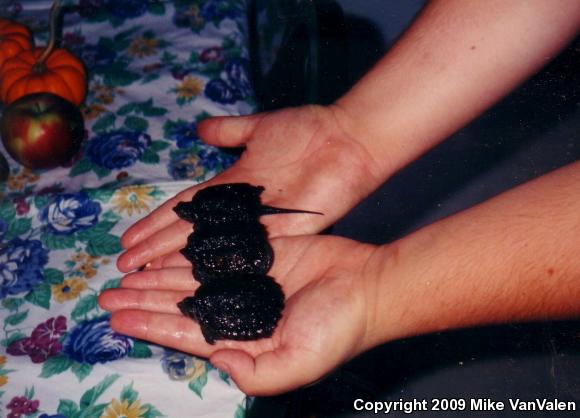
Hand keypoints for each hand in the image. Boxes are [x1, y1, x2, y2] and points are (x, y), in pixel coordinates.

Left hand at [99, 235, 378, 394]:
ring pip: (190, 279)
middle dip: (143, 301)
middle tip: (106, 295)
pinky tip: (161, 253)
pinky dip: (185, 254)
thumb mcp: (297, 364)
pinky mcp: (257, 254)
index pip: (186, 333)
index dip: (149, 326)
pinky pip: (213, 252)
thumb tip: (216, 361)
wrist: (367, 285)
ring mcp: (246, 280)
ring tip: (122, 275)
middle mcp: (238, 310)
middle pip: (180, 305)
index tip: (116, 319)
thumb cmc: (337, 328)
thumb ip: (254, 372)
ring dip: (156, 278)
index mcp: (243, 340)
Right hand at [117, 105, 384, 271]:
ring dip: (178, 262)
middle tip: (125, 267)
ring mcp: (260, 223)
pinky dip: (219, 264)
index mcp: (232, 186)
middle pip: (190, 232)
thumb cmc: (307, 131)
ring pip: (211, 246)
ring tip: (146, 277)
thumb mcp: (260, 127)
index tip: (129, 237)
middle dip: (156, 248)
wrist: (346, 140)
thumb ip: (230, 131)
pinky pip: (246, 252)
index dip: (156, 222)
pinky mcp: (283, 232)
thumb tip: (200, 129)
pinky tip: (193, 278)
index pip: (185, 208)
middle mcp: (240, 210)